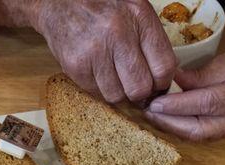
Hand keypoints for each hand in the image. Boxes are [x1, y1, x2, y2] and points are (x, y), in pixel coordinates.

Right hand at [32, 0, 175, 103]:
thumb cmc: (101, 6)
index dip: (162, 83)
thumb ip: (151, 39)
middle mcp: (118, 34)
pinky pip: (96, 93)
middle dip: (140, 93)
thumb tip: (165, 75)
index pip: (164, 67)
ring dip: (118, 93)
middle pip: (140, 88)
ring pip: (117, 96)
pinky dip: (99, 89)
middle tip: (136, 89)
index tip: (157, 85)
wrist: (59, 3)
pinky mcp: (76, 66)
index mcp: (139, 17)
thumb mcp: (134, 9)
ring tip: (115, 79)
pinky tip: (98, 73)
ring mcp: (95, 52)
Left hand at [145, 46, 224, 140]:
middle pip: (199, 129)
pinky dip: (183, 128)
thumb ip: (195, 77)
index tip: (155, 103)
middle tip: (148, 113)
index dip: (178, 106)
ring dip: (173, 127)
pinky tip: (168, 121)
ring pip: (198, 136)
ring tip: (154, 117)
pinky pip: (202, 136)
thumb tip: (166, 84)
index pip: (207, 104)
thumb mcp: (224, 62)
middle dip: (170, 122)